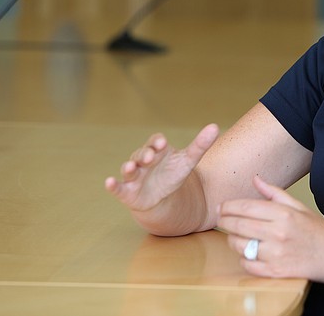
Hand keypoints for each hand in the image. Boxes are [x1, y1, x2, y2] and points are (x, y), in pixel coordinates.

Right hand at [104, 124, 219, 213]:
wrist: (162, 198)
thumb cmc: (173, 174)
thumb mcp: (188, 161)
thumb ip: (200, 145)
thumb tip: (215, 126)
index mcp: (157, 150)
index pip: (155, 141)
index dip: (157, 142)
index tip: (162, 143)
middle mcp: (143, 160)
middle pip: (141, 154)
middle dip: (145, 155)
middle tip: (150, 156)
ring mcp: (134, 175)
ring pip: (128, 169)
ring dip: (128, 168)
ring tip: (130, 167)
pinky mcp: (126, 191)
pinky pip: (117, 187)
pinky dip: (112, 185)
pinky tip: (109, 182)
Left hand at [219, 175, 323, 284]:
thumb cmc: (317, 231)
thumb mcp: (299, 206)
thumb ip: (274, 193)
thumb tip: (255, 179)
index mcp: (283, 214)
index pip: (246, 207)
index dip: (229, 206)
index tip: (222, 207)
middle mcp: (278, 233)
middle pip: (238, 225)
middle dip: (225, 221)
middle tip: (222, 219)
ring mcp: (276, 254)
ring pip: (239, 246)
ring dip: (233, 240)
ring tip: (236, 236)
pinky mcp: (275, 271)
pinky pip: (247, 265)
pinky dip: (244, 259)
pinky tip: (249, 253)